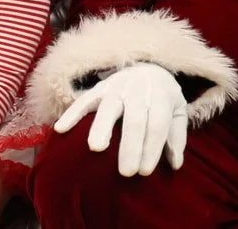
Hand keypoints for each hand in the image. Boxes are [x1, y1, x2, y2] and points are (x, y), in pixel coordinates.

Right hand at [54, 62, 187, 177]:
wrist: (149, 66)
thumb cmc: (163, 96)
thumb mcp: (177, 110)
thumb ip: (176, 136)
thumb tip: (175, 164)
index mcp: (160, 95)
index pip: (156, 124)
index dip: (151, 148)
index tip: (144, 172)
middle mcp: (138, 89)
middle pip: (134, 118)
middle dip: (130, 146)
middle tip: (126, 172)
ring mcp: (117, 87)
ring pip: (109, 106)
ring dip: (102, 127)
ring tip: (96, 148)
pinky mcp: (99, 88)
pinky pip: (84, 100)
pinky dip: (72, 113)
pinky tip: (61, 129)